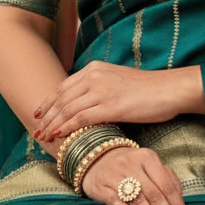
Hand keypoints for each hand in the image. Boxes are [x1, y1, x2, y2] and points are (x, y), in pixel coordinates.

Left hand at [33, 62, 203, 142]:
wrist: (168, 89)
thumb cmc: (146, 89)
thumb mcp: (117, 81)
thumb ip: (98, 87)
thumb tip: (82, 103)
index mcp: (95, 68)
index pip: (64, 86)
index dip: (48, 101)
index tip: (37, 113)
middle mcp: (95, 75)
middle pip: (62, 97)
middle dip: (46, 115)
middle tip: (36, 130)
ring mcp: (103, 89)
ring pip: (68, 108)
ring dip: (53, 123)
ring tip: (43, 136)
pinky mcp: (111, 105)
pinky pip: (82, 117)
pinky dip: (67, 126)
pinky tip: (59, 134)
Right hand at [80, 145, 190, 204]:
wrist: (96, 159)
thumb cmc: (131, 167)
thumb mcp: (149, 166)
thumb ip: (167, 180)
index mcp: (148, 158)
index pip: (167, 186)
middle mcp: (133, 166)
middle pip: (155, 195)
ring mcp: (116, 177)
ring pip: (139, 201)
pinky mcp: (102, 188)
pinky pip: (116, 201)